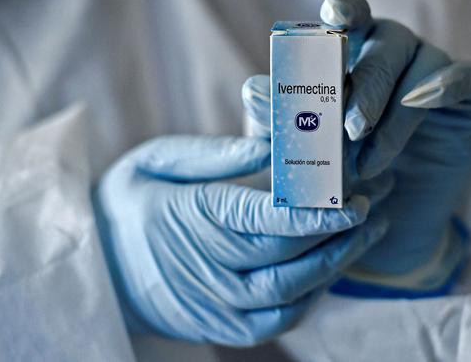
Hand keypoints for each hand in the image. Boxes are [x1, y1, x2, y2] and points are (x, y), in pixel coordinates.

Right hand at [94, 135, 390, 344]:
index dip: (311, 211)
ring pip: (289, 294)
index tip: (351, 197)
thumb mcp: (158, 160)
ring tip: (369, 229)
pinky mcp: (224, 327)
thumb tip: (273, 144)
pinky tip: (334, 262)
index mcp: (188, 219)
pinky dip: (313, 292)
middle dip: (336, 231)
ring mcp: (215, 305)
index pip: (260, 220)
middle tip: (372, 202)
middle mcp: (205, 269)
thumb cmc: (131, 201)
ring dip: (335, 262)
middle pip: (285, 256)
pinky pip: (280, 320)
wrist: (98, 267)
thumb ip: (217, 154)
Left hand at [243, 0, 470, 292]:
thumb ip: (283, 122)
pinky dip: (446, 85)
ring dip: (393, 115)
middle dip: (364, 86)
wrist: (400, 218)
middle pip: (383, 44)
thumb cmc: (345, 177)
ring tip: (369, 164)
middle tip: (349, 130)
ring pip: (419, 67)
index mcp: (352, 56)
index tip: (333, 21)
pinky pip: (468, 77)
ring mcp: (433, 70)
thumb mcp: (308, 155)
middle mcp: (393, 54)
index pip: (348, 19)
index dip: (343, 12)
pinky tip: (423, 101)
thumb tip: (255, 90)